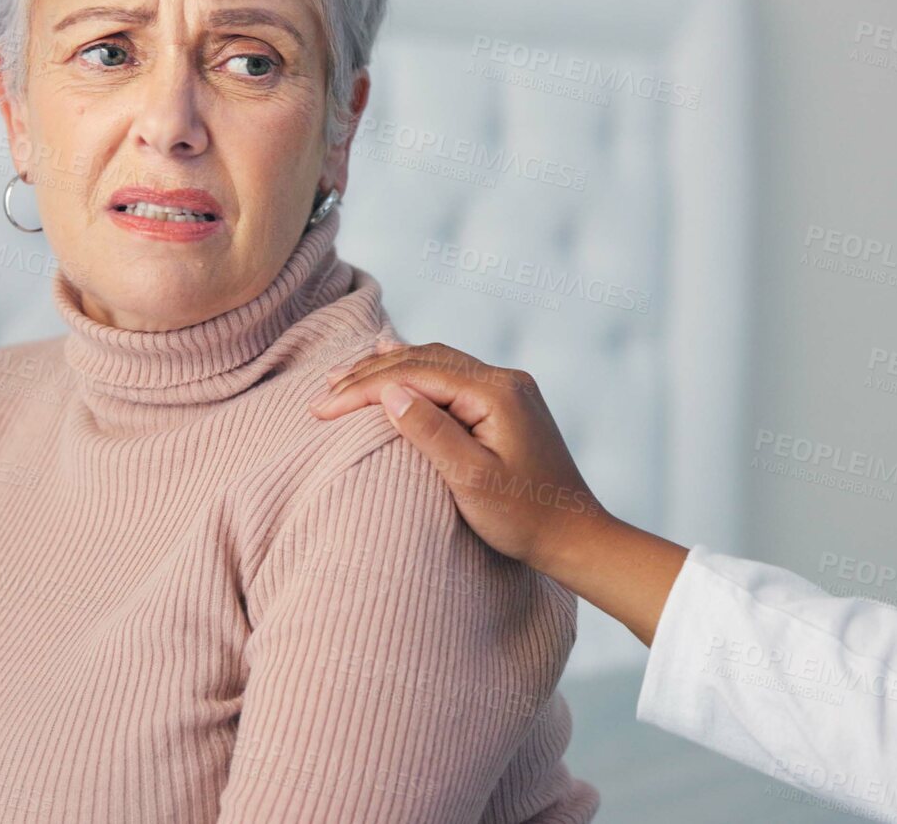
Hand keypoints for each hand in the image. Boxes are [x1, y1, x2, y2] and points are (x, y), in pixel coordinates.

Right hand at [308, 340, 603, 571]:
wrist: (575, 536)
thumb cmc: (525, 518)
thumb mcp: (471, 481)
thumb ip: (431, 432)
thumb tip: (390, 393)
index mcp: (496, 393)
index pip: (415, 376)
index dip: (364, 389)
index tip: (322, 408)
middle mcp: (505, 380)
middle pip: (425, 361)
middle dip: (370, 373)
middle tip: (325, 389)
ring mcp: (509, 390)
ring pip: (437, 364)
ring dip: (391, 370)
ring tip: (347, 376)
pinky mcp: (508, 405)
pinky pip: (453, 377)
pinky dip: (417, 374)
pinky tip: (398, 366)